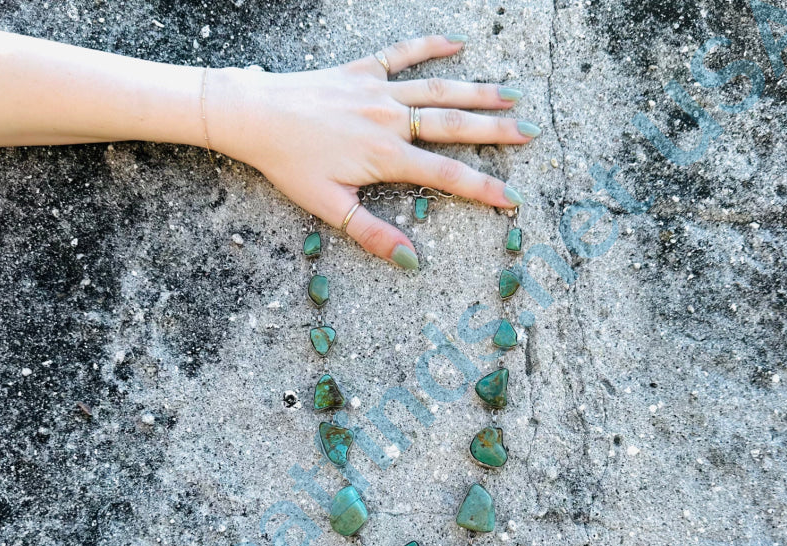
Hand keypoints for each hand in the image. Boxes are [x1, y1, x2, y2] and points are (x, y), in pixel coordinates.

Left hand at [206, 35, 538, 267]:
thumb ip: (373, 234)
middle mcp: (390, 119)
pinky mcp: (361, 69)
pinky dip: (430, 45)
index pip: (447, 175)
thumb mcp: (330, 208)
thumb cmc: (289, 164)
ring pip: (438, 88)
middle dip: (496, 130)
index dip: (483, 188)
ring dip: (477, 90)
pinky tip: (457, 43)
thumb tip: (410, 261)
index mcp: (386, 156)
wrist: (255, 115)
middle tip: (531, 132)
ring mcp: (378, 90)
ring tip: (511, 93)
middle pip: (454, 124)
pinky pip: (402, 53)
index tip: (513, 200)